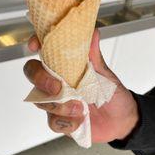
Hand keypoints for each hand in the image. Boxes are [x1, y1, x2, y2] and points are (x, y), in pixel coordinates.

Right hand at [24, 30, 138, 142]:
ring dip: (60, 106)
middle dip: (41, 80)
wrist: (122, 121)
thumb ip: (94, 56)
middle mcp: (57, 82)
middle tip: (57, 87)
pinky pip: (53, 121)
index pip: (44, 50)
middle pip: (32, 73)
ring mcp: (56, 101)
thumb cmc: (112, 94)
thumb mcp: (105, 74)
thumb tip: (92, 33)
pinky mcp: (60, 120)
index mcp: (65, 66)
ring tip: (81, 107)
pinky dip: (68, 122)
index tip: (35, 46)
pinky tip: (80, 119)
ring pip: (41, 101)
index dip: (35, 44)